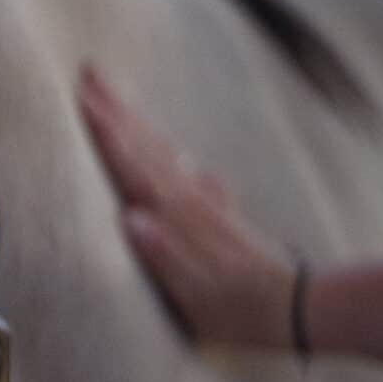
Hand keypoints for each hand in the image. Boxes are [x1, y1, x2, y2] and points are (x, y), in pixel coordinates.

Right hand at [77, 65, 296, 350]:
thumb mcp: (195, 294)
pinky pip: (188, 174)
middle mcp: (190, 202)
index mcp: (176, 218)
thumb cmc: (236, 310)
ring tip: (118, 98)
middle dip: (117, 109)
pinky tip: (177, 155)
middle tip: (92, 71)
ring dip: (138, 124)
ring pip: (165, 153)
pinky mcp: (220, 215)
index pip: (132, 166)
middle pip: (146, 146)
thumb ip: (163, 255)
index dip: (107, 133)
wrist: (298, 308)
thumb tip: (131, 217)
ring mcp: (207, 205)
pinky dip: (173, 157)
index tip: (83, 98)